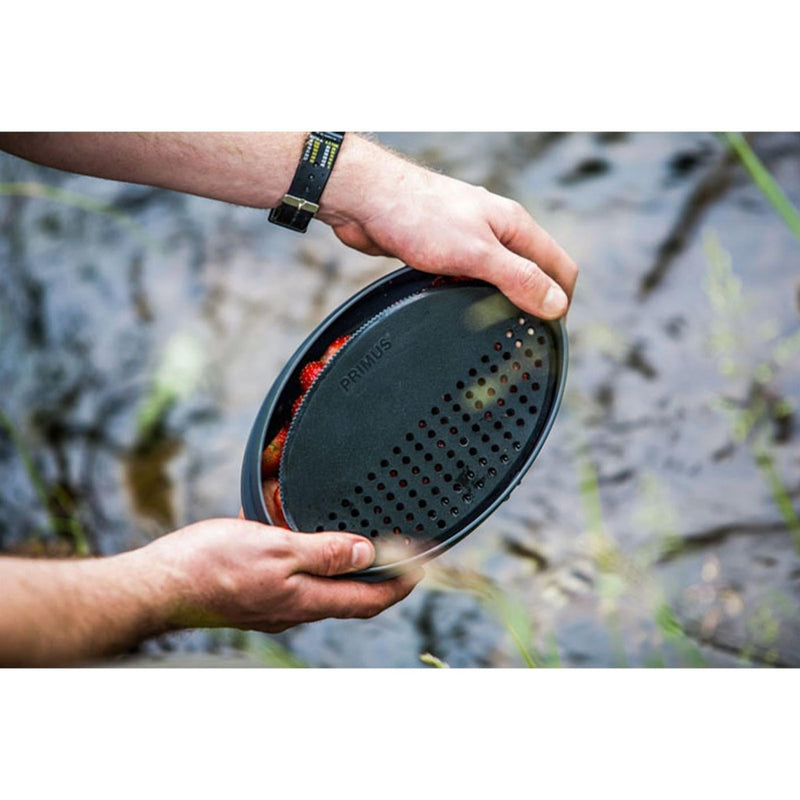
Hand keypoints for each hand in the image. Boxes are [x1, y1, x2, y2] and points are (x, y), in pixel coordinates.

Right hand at [140, 518, 421, 633]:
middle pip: (351, 597)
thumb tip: (366, 554)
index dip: (400, 585)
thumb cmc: (211, 566)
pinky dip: (314, 564)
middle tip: (400, 558)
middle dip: (380, 580)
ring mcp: (275, 604)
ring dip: (348, 570)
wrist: (159, 584)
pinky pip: (297, 581)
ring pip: (324, 589)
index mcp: (306, 599)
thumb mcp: (277, 549)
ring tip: (362, 546)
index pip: (369, 599)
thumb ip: (324, 552)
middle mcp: (294, 608)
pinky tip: (307, 543)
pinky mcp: (256, 595)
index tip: (422, 569)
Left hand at [320, 137, 578, 319]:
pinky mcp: (445, 251)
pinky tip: (459, 311)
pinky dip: (471, 298)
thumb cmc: (418, 214)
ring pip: (500, 278)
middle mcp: (498, 231)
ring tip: (492, 332)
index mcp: (515, 225)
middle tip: (520, 339)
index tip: (550, 334)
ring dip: (500, 303)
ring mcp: (471, 240)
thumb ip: (518, 278)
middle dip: (532, 306)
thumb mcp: (476, 253)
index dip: (561, 302)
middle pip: (532, 274)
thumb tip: (556, 304)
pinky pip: (470, 279)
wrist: (366, 200)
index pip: (560, 266)